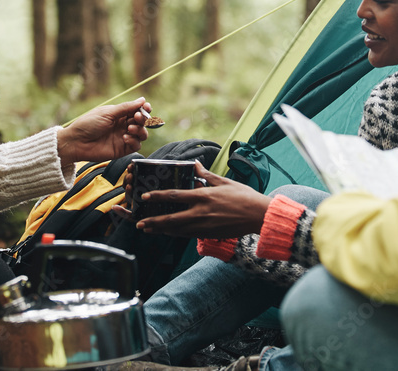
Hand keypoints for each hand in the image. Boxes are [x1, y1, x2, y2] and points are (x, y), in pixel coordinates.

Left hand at [57, 98, 149, 162]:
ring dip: (140, 130)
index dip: (144, 109)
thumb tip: (142, 99)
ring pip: (142, 134)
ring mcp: (124, 137)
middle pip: (142, 122)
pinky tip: (125, 138)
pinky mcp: (123, 149)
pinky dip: (134, 141)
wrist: (76, 142)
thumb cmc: (88, 124)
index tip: (146, 107)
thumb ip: (126, 108)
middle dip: (142, 119)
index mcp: (119, 114)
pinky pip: (136, 145)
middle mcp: (123, 125)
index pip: (137, 110)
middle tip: (137, 117)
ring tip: (130, 129)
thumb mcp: (107, 113)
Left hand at [134, 163, 272, 238]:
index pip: (175, 196)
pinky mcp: (208, 234)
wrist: (258, 216)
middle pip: (171, 219)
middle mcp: (201, 213)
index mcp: (203, 197)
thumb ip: (206, 175)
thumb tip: (194, 164)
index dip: (158, 197)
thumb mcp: (224, 182)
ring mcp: (204, 226)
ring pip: (177, 230)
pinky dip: (175, 233)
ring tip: (148, 229)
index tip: (145, 197)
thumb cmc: (243, 196)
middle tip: (139, 223)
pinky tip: (167, 232)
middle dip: (153, 221)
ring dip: (161, 230)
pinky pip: (187, 235)